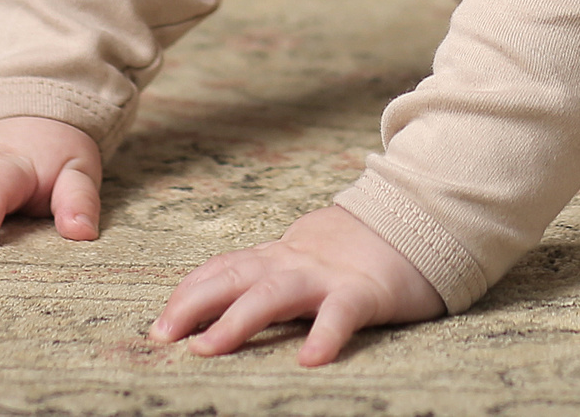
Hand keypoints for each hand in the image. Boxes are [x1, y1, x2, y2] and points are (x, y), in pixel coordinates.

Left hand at [150, 205, 444, 365]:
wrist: (421, 219)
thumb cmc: (358, 251)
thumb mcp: (306, 256)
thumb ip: (271, 273)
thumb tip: (223, 303)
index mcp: (280, 257)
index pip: (225, 268)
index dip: (189, 292)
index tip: (158, 323)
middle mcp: (295, 263)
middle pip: (235, 277)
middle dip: (193, 304)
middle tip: (162, 336)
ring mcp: (329, 276)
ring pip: (275, 292)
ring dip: (237, 320)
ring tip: (208, 348)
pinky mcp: (366, 292)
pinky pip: (341, 314)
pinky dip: (324, 335)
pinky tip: (310, 360)